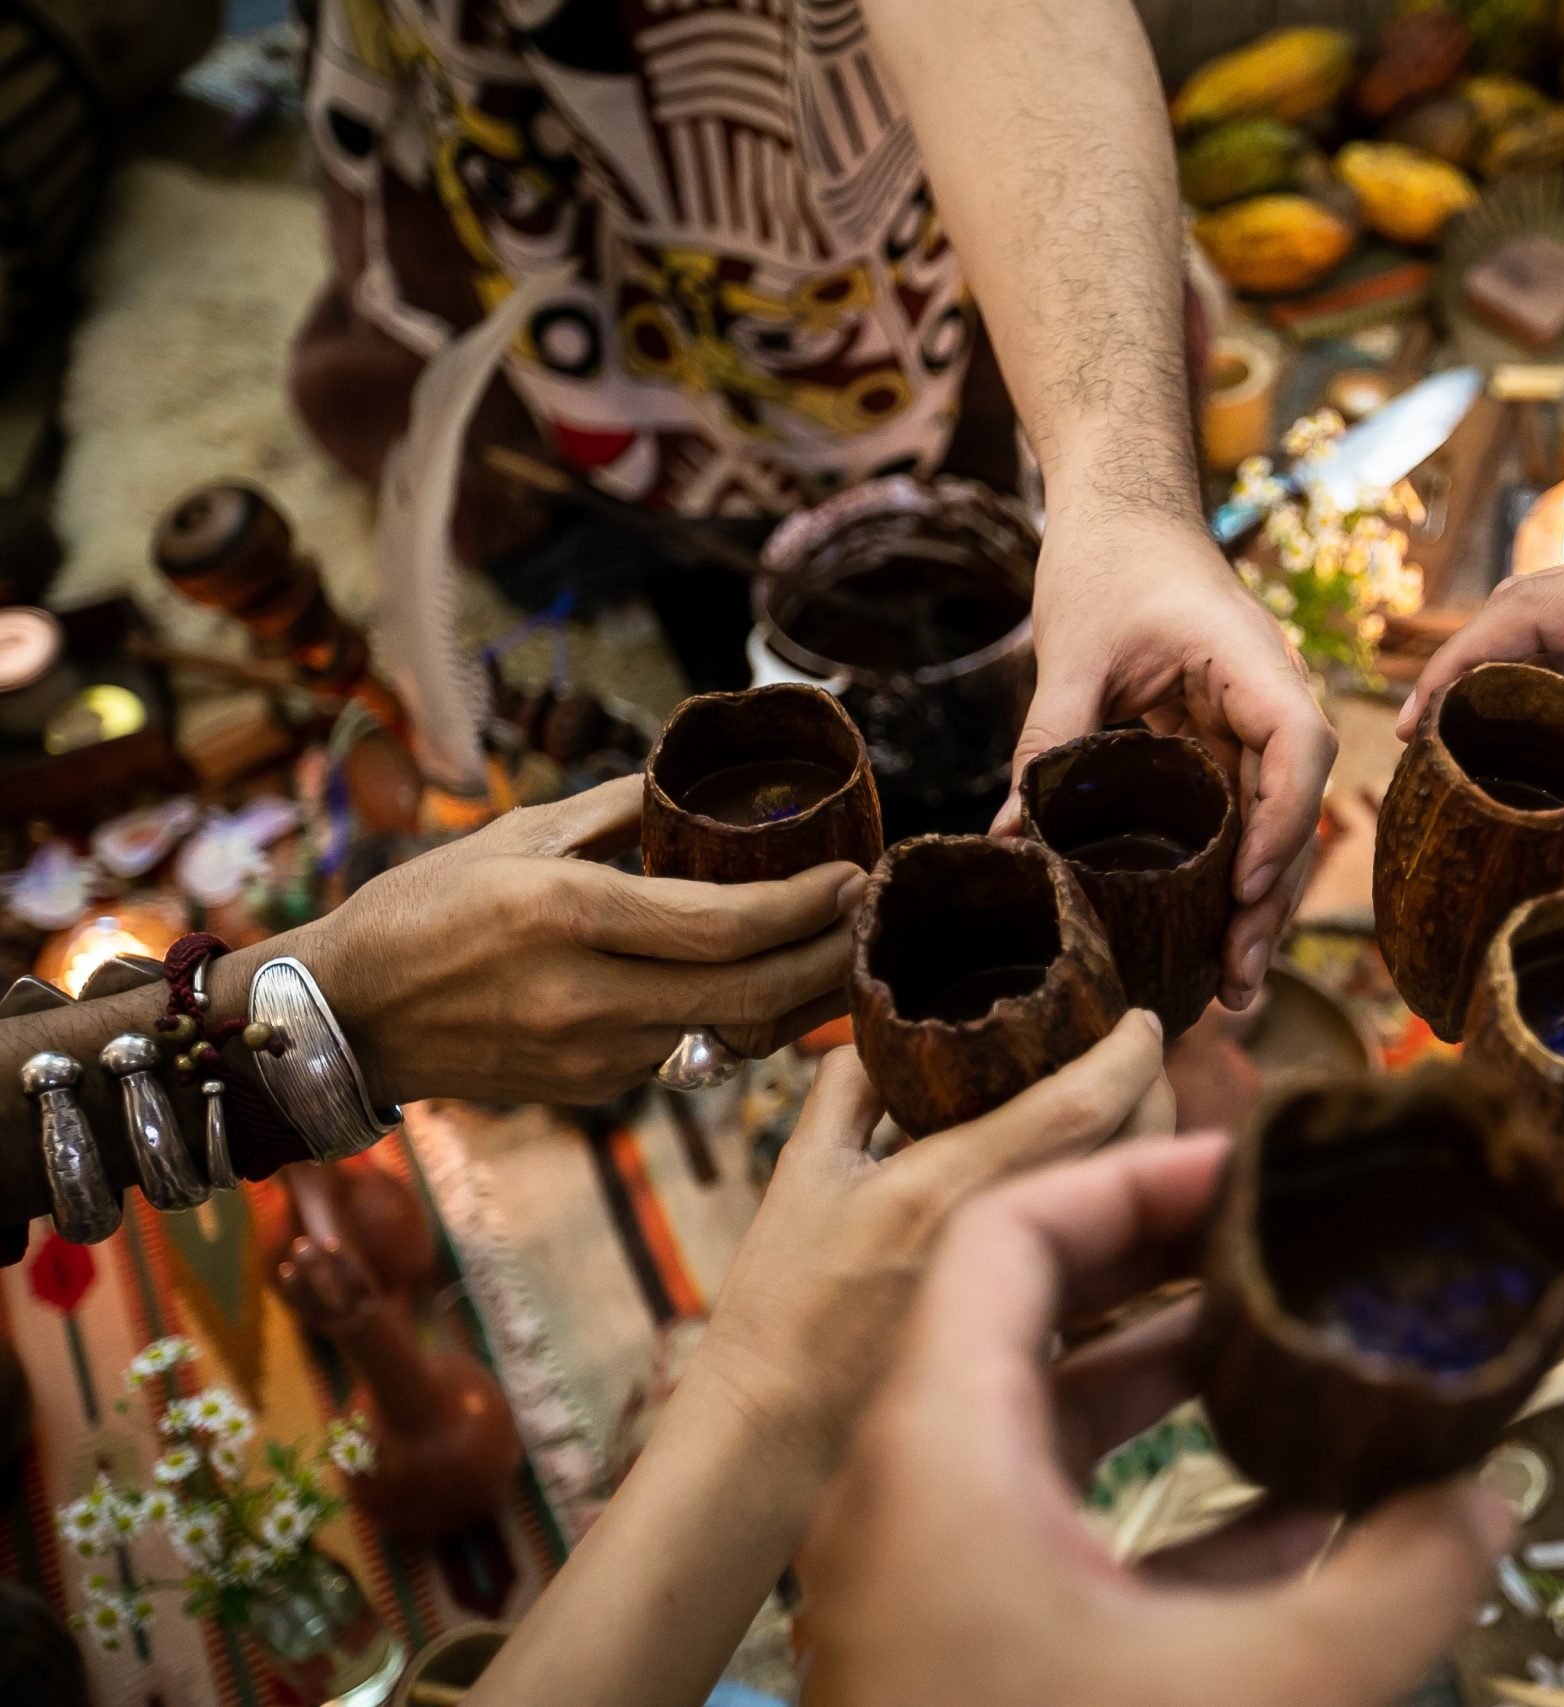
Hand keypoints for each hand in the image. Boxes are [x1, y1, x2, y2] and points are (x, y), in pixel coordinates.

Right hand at [296, 777, 859, 1103]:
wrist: (342, 1017)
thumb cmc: (425, 907)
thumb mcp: (516, 834)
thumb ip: (615, 809)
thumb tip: (694, 780)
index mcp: (570, 916)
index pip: (724, 926)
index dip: (805, 907)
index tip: (856, 876)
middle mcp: (588, 996)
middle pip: (751, 996)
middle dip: (830, 962)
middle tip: (874, 921)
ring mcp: (592, 1055)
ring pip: (732, 1037)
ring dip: (799, 1000)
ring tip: (845, 952)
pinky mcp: (592, 1090)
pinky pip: (689, 1055)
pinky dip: (738, 1024)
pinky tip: (769, 988)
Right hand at [687, 1008, 1169, 1477]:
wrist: (775, 1446)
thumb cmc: (780, 1312)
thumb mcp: (800, 1179)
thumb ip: (845, 1092)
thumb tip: (881, 1035)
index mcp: (944, 1187)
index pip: (1080, 1103)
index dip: (1131, 1052)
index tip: (1144, 1017)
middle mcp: (1006, 1244)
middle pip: (1134, 1150)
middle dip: (1159, 1093)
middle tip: (1148, 1059)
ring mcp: (1040, 1305)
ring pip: (1137, 1212)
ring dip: (1151, 1156)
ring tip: (1140, 1115)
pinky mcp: (1050, 1353)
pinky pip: (1122, 1274)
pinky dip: (1130, 1225)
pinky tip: (1116, 1201)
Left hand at [799, 1135, 1517, 1706]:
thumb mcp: (1271, 1696)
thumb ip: (1399, 1584)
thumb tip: (1484, 1500)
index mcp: (931, 1457)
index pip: (1008, 1232)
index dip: (1136, 1176)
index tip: (1255, 1166)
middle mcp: (901, 1500)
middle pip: (1019, 1310)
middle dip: (1165, 1268)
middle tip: (1285, 1236)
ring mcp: (917, 1583)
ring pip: (1036, 1424)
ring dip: (1169, 1380)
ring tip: (1298, 1351)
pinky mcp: (953, 1655)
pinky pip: (1047, 1528)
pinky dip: (1156, 1496)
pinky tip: (1288, 1518)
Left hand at [1001, 509, 1336, 1010]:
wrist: (1123, 509)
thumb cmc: (1108, 557)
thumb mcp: (1074, 644)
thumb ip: (1050, 735)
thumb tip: (1009, 837)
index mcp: (1251, 662)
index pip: (1298, 746)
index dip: (1281, 821)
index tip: (1245, 884)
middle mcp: (1268, 701)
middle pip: (1294, 809)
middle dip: (1271, 898)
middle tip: (1236, 977)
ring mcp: (1250, 728)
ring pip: (1271, 826)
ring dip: (1256, 905)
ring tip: (1231, 987)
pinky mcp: (1221, 747)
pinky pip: (1235, 819)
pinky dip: (1225, 877)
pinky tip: (1204, 939)